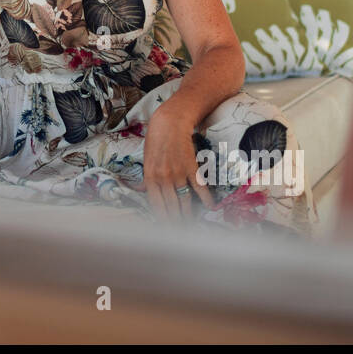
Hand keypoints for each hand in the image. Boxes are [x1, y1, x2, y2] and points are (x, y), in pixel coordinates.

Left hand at [139, 106, 216, 221]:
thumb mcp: (146, 160)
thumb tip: (142, 191)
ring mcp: (178, 174)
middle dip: (176, 221)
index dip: (162, 218)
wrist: (170, 123)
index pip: (156, 205)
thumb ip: (147, 178)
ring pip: (184, 200)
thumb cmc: (156, 140)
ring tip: (191, 223)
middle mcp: (163, 178)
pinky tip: (210, 206)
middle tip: (181, 230)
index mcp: (150, 178)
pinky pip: (199, 187)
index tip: (166, 228)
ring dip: (189, 213)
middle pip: (171, 206)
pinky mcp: (191, 167)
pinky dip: (206, 198)